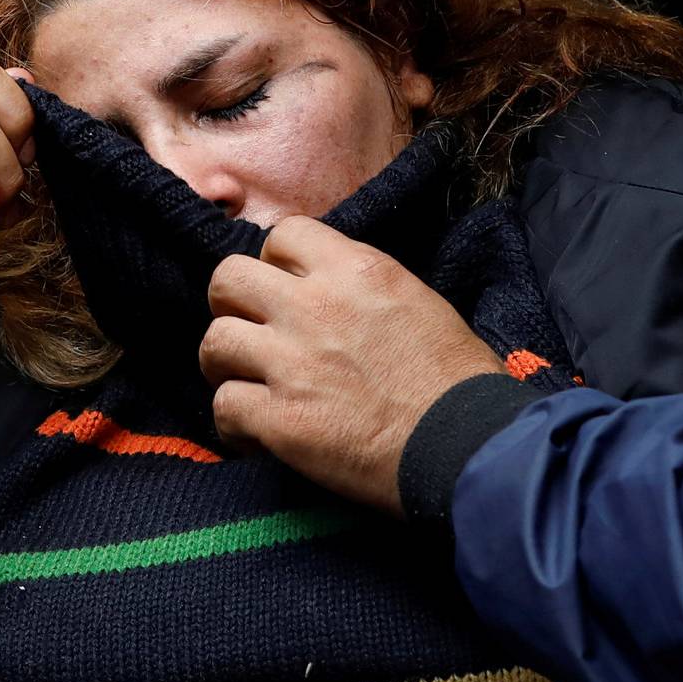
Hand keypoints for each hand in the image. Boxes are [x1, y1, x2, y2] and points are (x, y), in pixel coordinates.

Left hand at [201, 219, 503, 510]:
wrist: (469, 446)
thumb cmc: (459, 381)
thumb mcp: (418, 301)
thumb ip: (361, 287)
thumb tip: (327, 289)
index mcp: (355, 271)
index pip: (282, 235)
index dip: (275, 264)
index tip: (286, 290)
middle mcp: (314, 308)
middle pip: (227, 278)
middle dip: (231, 305)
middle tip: (252, 333)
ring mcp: (291, 363)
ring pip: (214, 342)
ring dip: (224, 366)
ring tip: (245, 384)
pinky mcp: (280, 420)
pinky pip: (223, 407)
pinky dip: (234, 424)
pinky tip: (256, 435)